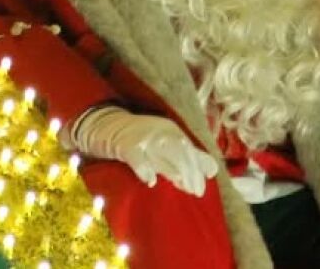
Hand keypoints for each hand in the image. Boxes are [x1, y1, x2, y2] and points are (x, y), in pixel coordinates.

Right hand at [69, 106, 218, 196]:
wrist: (106, 126)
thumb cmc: (141, 140)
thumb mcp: (166, 145)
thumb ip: (189, 156)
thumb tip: (213, 171)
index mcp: (170, 129)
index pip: (189, 149)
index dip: (198, 168)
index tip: (204, 186)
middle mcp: (158, 130)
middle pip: (180, 150)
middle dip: (190, 171)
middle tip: (195, 192)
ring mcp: (141, 136)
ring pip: (162, 153)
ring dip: (174, 170)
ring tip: (182, 185)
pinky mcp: (124, 144)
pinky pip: (137, 156)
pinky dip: (145, 168)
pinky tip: (151, 181)